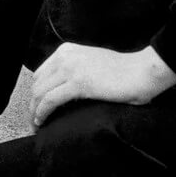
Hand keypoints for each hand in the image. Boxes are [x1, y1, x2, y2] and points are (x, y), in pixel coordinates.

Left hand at [30, 44, 175, 128]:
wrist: (142, 71)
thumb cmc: (123, 72)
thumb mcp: (91, 64)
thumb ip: (75, 72)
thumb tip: (62, 91)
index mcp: (67, 50)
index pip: (40, 74)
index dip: (36, 93)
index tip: (36, 108)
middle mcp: (65, 56)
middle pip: (37, 84)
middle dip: (32, 104)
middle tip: (34, 122)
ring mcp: (71, 68)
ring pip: (40, 93)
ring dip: (35, 112)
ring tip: (37, 126)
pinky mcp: (78, 83)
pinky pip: (50, 100)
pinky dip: (42, 113)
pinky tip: (42, 123)